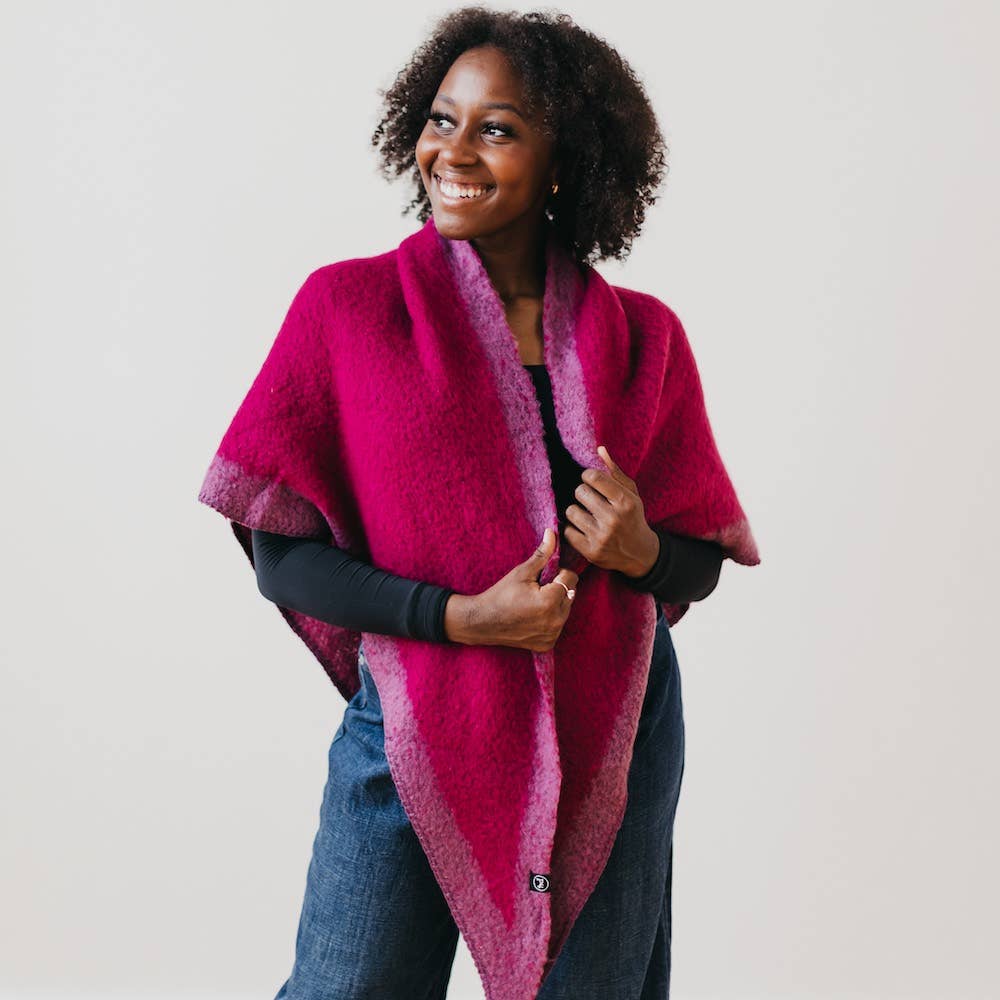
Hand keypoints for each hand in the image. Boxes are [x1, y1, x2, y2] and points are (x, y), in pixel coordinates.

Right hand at [444, 528, 578, 650]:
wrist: (482, 622)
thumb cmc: (500, 594)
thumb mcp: (522, 572)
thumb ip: (542, 554)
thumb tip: (553, 533)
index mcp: (550, 600)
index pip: (571, 578)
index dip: (559, 572)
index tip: (543, 575)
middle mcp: (555, 620)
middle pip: (571, 594)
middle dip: (558, 588)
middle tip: (537, 589)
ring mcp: (552, 635)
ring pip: (566, 610)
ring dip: (556, 603)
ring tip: (534, 602)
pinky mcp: (547, 644)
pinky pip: (558, 626)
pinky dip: (550, 620)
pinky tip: (533, 616)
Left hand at [562, 444, 659, 577]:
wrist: (640, 554)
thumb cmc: (633, 517)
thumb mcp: (631, 494)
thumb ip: (615, 472)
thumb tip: (599, 449)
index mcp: (625, 502)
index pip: (593, 477)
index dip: (588, 476)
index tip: (591, 481)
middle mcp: (613, 519)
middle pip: (579, 492)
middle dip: (583, 493)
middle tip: (590, 500)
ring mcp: (601, 537)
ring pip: (571, 511)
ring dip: (576, 511)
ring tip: (586, 514)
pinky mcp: (590, 551)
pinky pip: (568, 531)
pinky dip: (573, 528)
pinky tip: (583, 528)